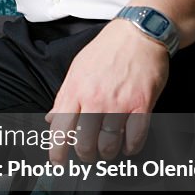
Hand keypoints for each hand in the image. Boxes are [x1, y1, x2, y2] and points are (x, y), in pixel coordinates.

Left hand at [45, 19, 169, 164]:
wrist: (138, 32)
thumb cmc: (107, 50)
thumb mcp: (78, 68)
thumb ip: (64, 96)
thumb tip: (53, 118)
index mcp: (76, 90)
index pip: (61, 129)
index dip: (57, 151)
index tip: (58, 162)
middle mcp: (95, 98)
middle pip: (85, 142)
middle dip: (86, 155)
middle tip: (88, 155)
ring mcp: (119, 102)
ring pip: (109, 144)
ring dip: (108, 153)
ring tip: (108, 150)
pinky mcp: (142, 103)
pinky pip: (136, 136)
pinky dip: (131, 147)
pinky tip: (128, 146)